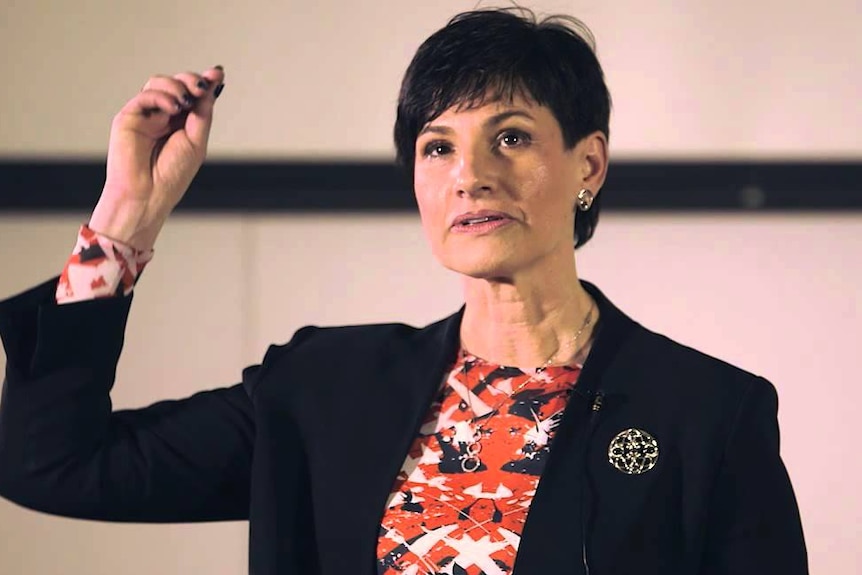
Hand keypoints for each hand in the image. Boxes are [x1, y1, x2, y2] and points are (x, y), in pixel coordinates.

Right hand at [89, 66, 225, 249]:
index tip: (217, 73)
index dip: (204, 82)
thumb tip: (213, 83)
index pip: (192, 94)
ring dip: (176, 86)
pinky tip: (174, 107)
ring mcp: (145, 116)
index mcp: (181, 123)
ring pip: (159, 83)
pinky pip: (145, 95)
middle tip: (201, 87)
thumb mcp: (196, 140)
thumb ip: (202, 112)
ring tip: (185, 102)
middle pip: (176, 83)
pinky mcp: (128, 117)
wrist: (148, 195)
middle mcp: (163, 116)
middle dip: (191, 80)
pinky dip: (162, 96)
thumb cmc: (172, 175)